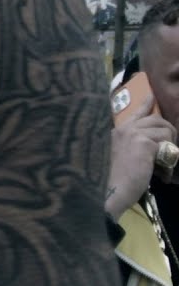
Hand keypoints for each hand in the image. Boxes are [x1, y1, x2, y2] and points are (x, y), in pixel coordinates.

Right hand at [106, 97, 175, 217]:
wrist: (113, 190)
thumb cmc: (115, 178)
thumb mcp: (122, 156)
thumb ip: (133, 145)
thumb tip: (153, 145)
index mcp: (117, 131)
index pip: (136, 112)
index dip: (146, 103)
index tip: (152, 95)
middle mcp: (124, 128)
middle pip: (156, 119)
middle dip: (168, 132)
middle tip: (168, 150)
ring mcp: (134, 134)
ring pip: (165, 129)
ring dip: (170, 146)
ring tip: (165, 163)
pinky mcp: (144, 143)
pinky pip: (167, 143)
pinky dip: (170, 158)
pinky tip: (163, 173)